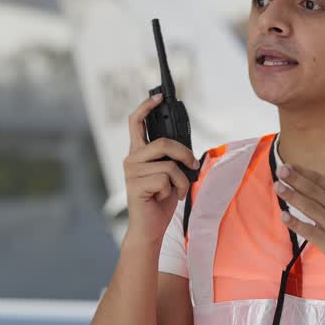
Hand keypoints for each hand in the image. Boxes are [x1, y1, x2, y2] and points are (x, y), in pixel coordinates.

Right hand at [123, 92, 198, 244]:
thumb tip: (186, 151)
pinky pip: (166, 179)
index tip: (158, 97)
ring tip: (176, 191)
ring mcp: (131, 172)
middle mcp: (131, 159)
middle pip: (163, 142)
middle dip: (185, 154)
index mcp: (138, 153)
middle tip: (193, 166)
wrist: (150, 228)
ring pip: (169, 164)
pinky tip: (164, 198)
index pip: (137, 123)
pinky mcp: (136, 185)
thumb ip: (171, 158)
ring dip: (181, 181)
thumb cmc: (160, 201)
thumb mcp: (170, 174)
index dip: (146, 107)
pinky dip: (174, 190)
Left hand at [274, 164, 324, 285]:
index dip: (303, 172)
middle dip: (295, 179)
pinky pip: (310, 231)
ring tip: (278, 186)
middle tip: (280, 169)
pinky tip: (284, 216)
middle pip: (314, 190)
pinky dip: (296, 223)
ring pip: (310, 207)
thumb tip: (310, 191)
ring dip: (292, 196)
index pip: (321, 180)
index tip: (289, 164)